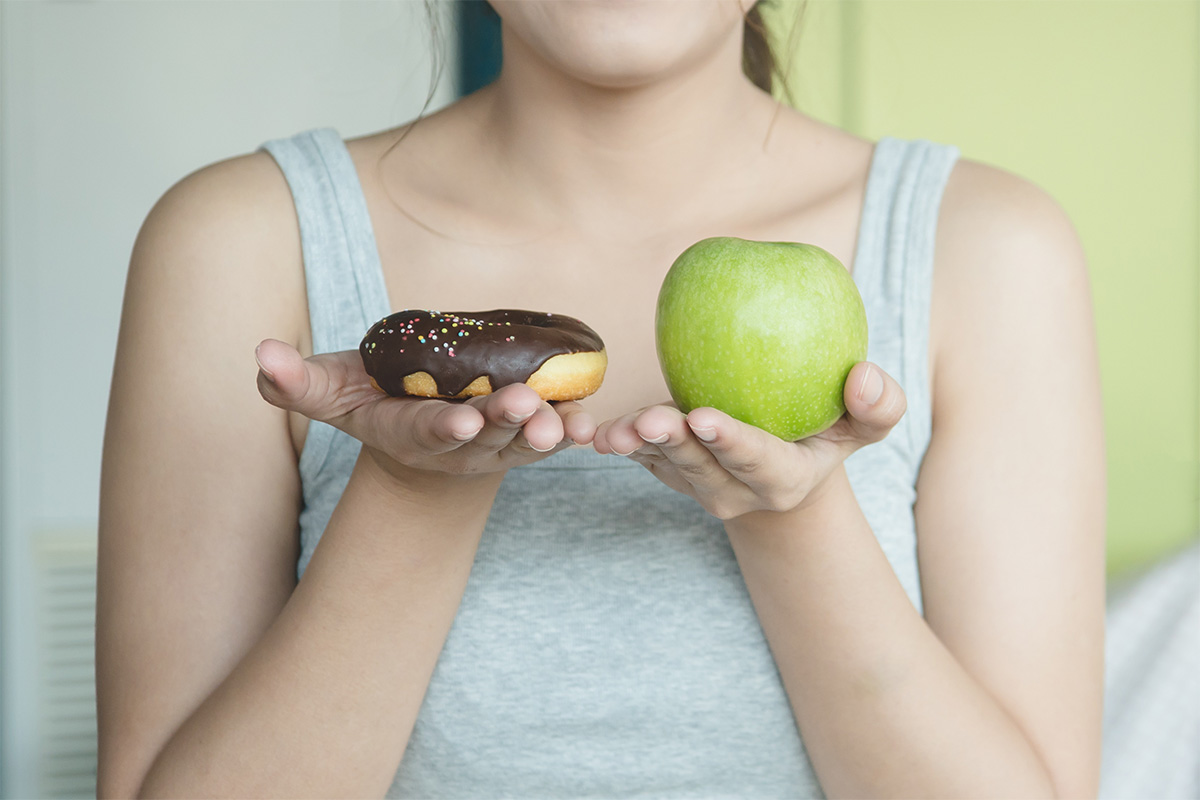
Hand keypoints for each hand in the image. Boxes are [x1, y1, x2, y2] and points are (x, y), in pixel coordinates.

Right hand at [254, 339, 596, 480]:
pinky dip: (572, 427)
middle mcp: (457, 446)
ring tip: (564, 422)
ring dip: (545, 432)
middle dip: (504, 424)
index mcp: (409, 433)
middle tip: (522, 407)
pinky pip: (554, 432)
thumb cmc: (373, 400)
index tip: (461, 419)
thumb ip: (297, 382)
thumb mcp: (332, 391)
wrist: (422, 422)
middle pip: (484, 437)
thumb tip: (259, 356)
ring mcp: (496, 443)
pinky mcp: (528, 433)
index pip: (427, 431)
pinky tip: (590, 419)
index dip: (444, 427)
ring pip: (524, 440)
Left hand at [592, 363, 905, 519]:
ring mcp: (694, 485)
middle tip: (651, 420)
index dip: (732, 443)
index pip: (758, 462)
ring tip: (610, 432)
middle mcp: (734, 492)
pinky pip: (635, 455)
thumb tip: (865, 376)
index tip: (705, 418)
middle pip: (700, 467)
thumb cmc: (826, 432)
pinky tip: (584, 427)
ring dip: (635, 445)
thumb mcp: (863, 427)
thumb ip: (878, 407)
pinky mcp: (664, 470)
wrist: (781, 465)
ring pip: (661, 464)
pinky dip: (612, 439)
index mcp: (784, 482)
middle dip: (674, 444)